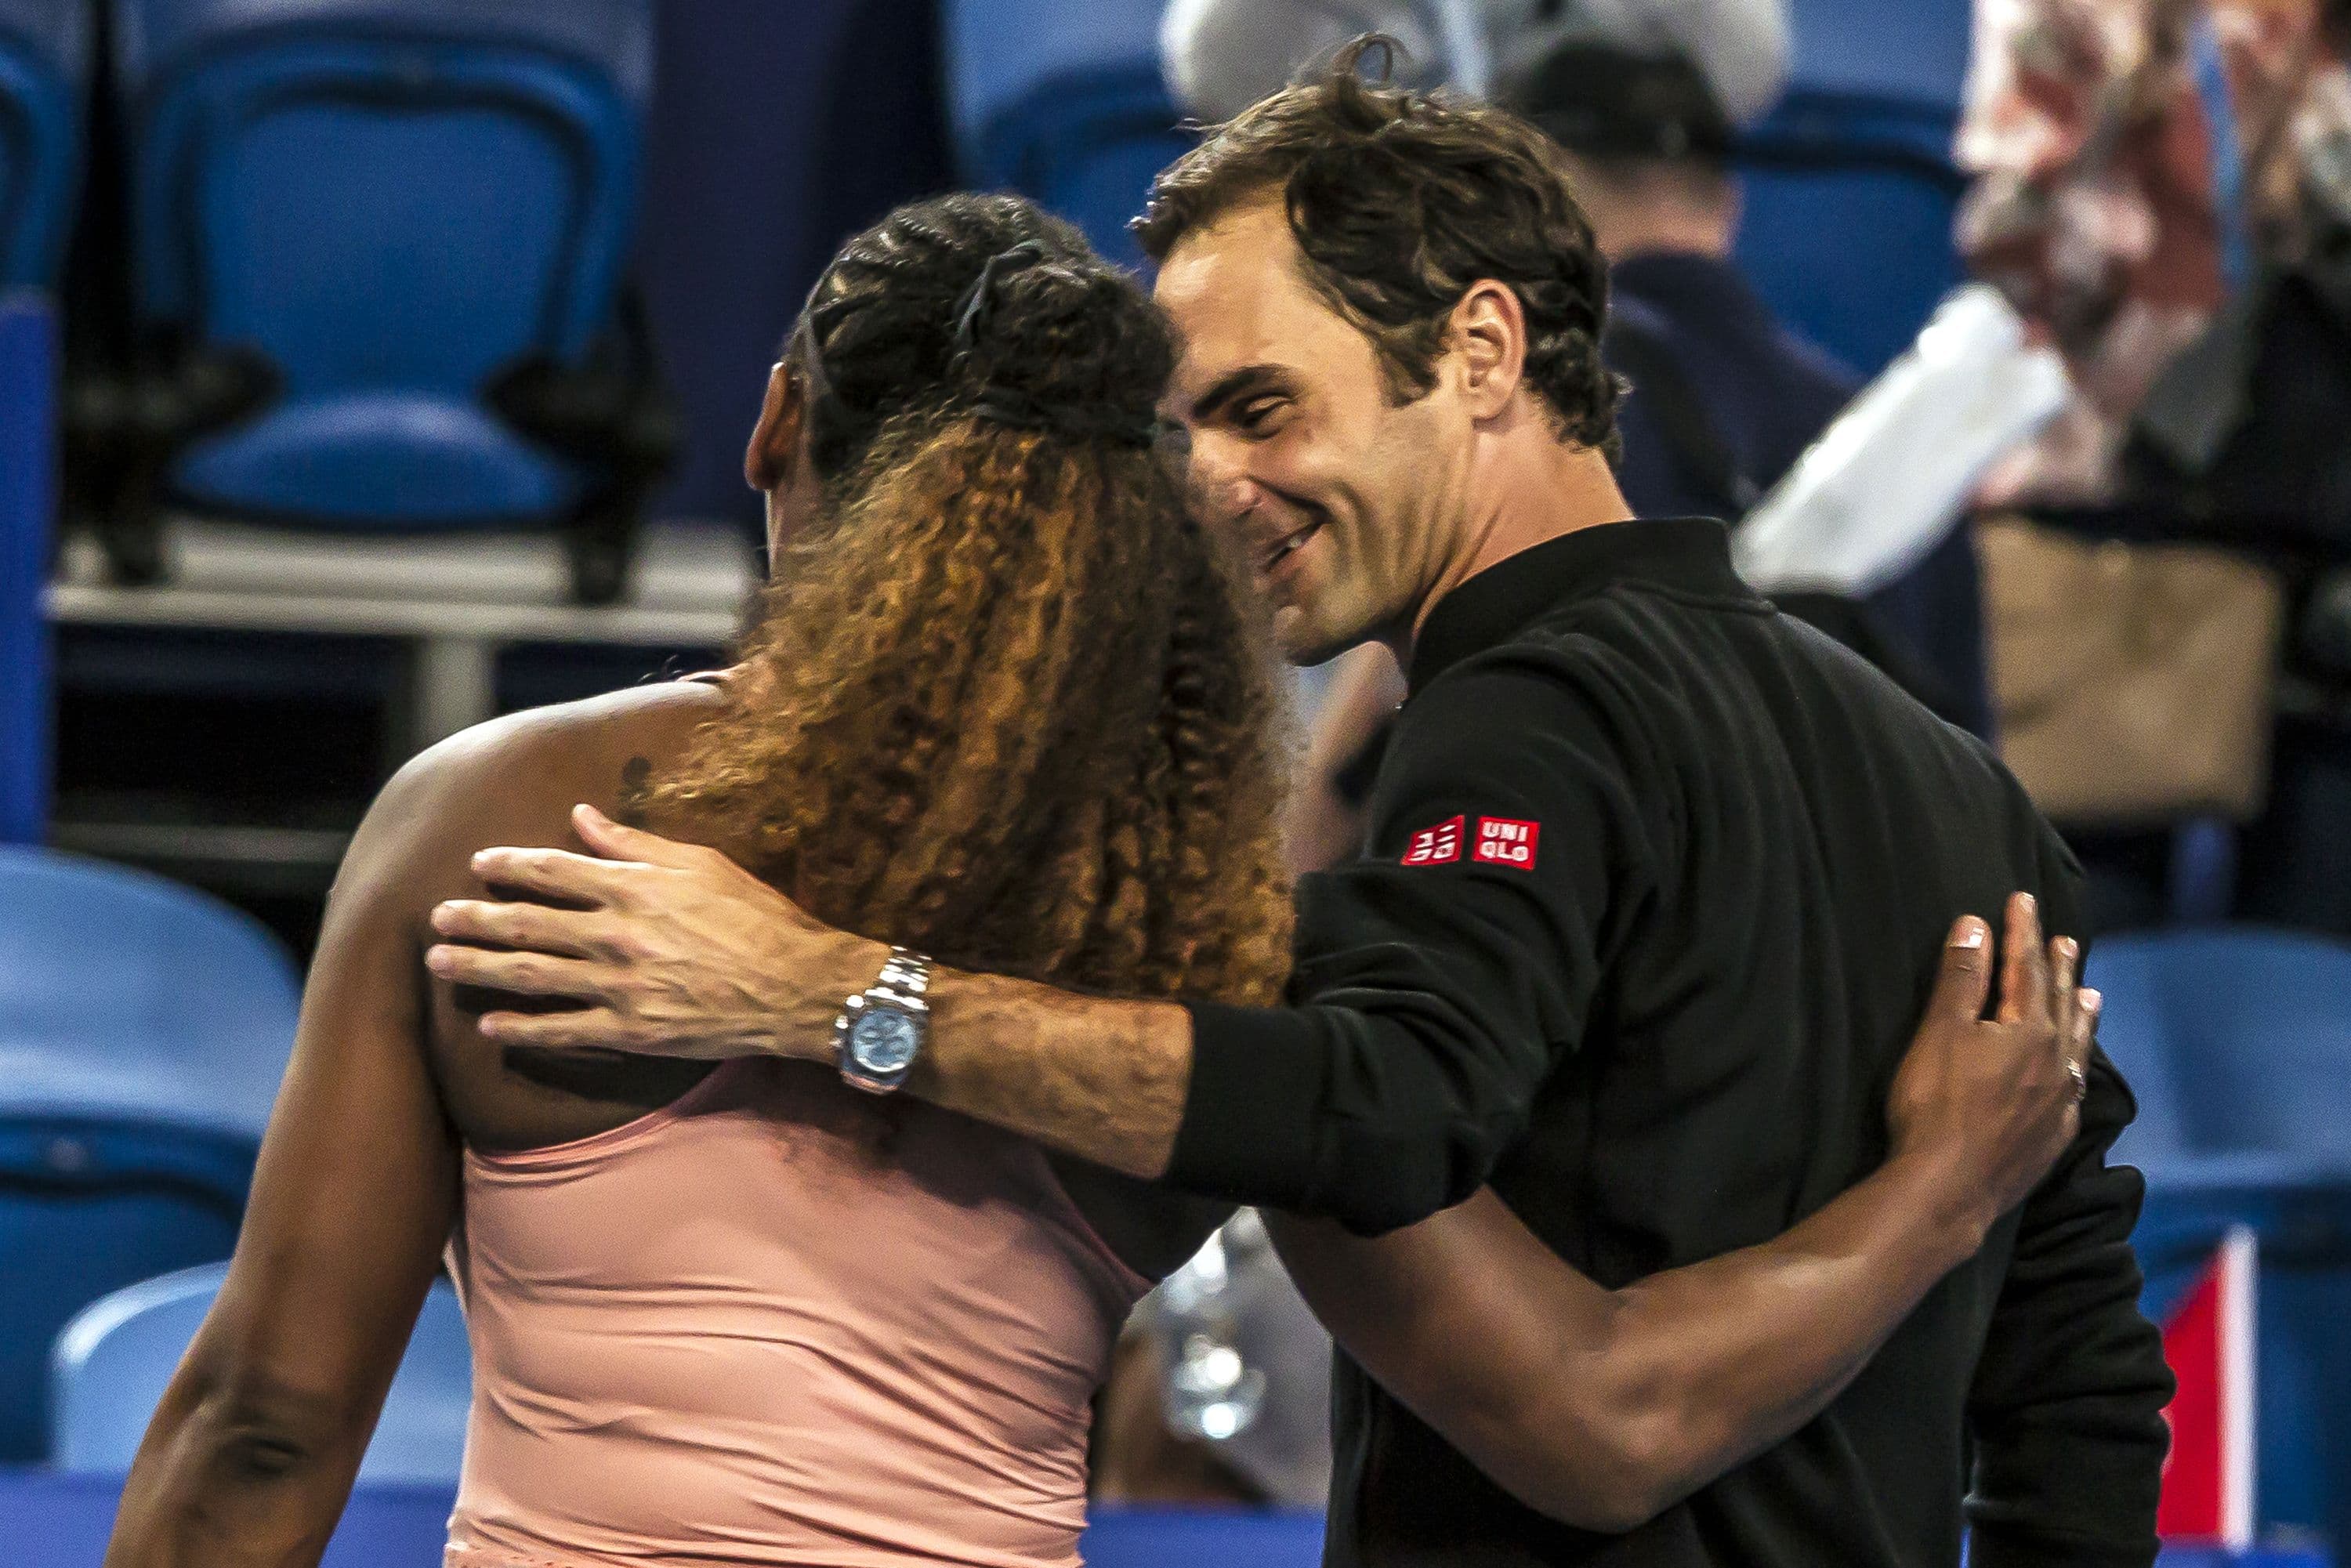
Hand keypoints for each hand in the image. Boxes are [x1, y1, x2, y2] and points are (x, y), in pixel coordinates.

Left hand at [424, 805, 885, 1060]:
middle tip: (434, 917)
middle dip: (475, 919)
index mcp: (635, 887)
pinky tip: (489, 1025)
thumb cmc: (757, 918)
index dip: (509, 866)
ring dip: (479, 968)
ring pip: (532, 976)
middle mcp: (617, 935)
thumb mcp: (702, 865)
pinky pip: (563, 1031)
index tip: (478, 863)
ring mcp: (620, 987)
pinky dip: (522, 1029)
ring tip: (438, 963)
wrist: (796, 987)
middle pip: (528, 924)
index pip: (554, 871)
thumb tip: (582, 817)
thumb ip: (636, 843)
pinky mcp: (631, 1031)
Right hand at [1884, 893, 2097, 1241]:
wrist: (1949, 1187)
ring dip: (2082, 1017)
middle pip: (2060, 1004)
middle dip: (2059, 968)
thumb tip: (1976, 926)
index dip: (2022, 932)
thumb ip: (1962, 978)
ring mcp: (2059, 1104)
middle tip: (2067, 941)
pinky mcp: (2052, 1139)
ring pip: (2078, 1048)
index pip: (2025, 968)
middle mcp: (2055, 1063)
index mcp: (2028, 1031)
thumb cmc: (1935, 1105)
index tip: (2022, 900)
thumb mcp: (1940, 1032)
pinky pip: (2076, 1091)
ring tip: (2093, 995)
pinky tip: (2076, 1073)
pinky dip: (2078, 1069)